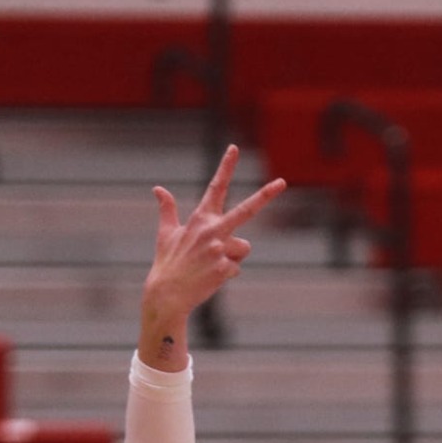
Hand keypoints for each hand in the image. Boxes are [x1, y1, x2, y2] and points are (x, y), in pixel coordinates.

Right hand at [144, 145, 286, 323]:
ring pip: (243, 248)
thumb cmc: (168, 263)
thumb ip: (167, 210)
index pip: (216, 188)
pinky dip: (226, 274)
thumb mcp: (166, 233)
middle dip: (265, 195)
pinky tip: (210, 278)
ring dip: (232, 258)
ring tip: (210, 266)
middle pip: (246, 210)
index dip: (225, 166)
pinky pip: (236, 267)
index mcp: (200, 219)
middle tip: (283, 182)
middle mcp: (212, 230)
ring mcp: (219, 248)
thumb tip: (157, 188)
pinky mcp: (225, 267)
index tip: (235, 148)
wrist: (167, 294)